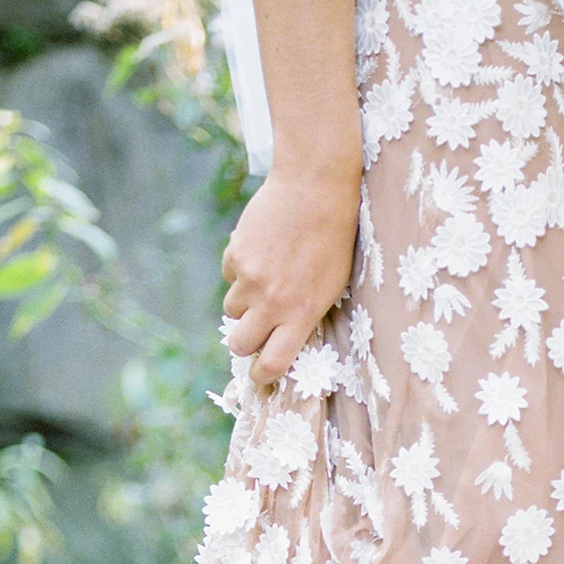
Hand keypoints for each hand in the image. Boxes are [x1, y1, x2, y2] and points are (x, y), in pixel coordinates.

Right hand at [221, 159, 360, 386]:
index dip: (262, 375)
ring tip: (267, 278)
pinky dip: (241, 269)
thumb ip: (305, 315)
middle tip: (254, 330)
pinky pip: (229, 275)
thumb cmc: (333, 240)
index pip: (272, 363)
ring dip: (244, 302)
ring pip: (232, 308)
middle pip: (240, 343)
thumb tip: (282, 339)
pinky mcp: (235, 254)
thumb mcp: (331, 286)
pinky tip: (262, 250)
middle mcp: (273, 302)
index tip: (259, 376)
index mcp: (302, 315)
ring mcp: (251, 279)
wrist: (315, 187)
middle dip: (244, 342)